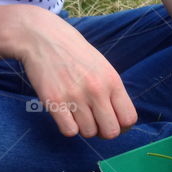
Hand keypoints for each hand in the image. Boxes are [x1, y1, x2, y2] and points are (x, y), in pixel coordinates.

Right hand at [6, 5, 136, 137]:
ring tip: (77, 113)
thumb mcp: (103, 67)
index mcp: (112, 81)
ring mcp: (75, 96)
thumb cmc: (75, 54)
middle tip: (95, 122)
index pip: (129, 118)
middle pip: (111, 132)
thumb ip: (113, 92)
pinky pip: (69, 131)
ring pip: (89, 133)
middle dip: (104, 131)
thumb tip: (120, 121)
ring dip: (84, 128)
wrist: (43, 37)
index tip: (113, 122)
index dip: (123, 126)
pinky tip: (65, 114)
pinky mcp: (54, 101)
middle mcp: (97, 90)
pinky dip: (68, 127)